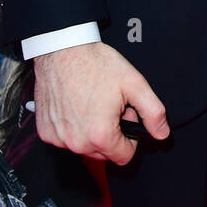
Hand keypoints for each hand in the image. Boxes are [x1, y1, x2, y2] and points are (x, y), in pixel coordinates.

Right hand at [32, 40, 169, 164]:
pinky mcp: (44, 131)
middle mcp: (76, 142)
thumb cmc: (95, 64)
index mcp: (100, 135)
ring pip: (84, 147)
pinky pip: (64, 139)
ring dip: (91, 133)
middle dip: (111, 135)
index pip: (124, 156)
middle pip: (104, 154)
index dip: (130, 138)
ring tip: (92, 104)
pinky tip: (75, 106)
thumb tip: (162, 133)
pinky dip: (72, 128)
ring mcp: (58, 138)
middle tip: (109, 107)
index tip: (125, 117)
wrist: (62, 49)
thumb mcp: (134, 84)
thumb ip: (153, 112)